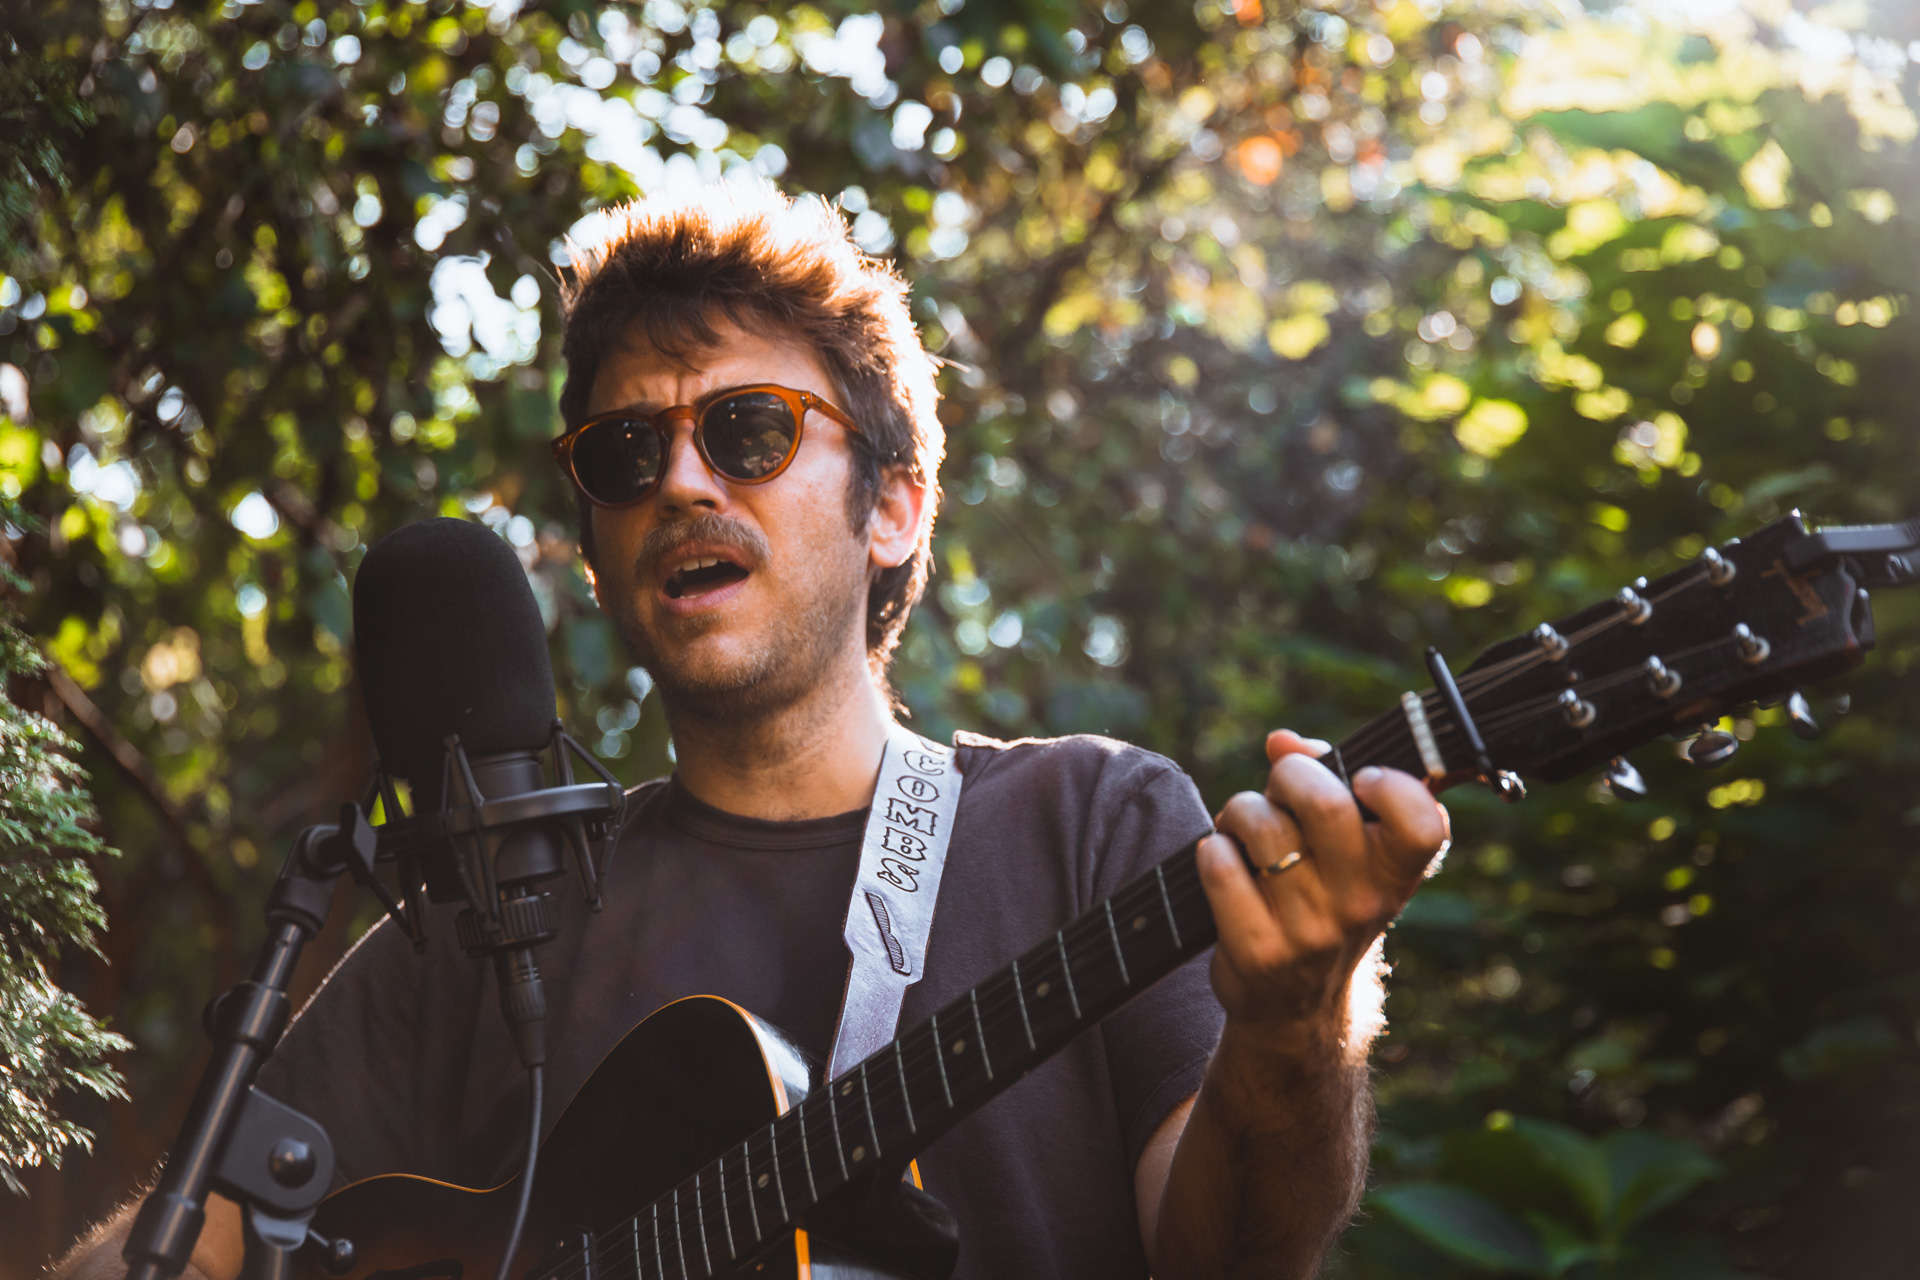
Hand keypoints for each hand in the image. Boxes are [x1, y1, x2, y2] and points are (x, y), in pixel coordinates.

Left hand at [1197, 730, 1449, 1036]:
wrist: (1296, 1005)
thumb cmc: (1322, 896)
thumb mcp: (1347, 848)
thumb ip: (1327, 778)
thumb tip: (1283, 742)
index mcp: (1396, 873)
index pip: (1422, 822)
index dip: (1391, 786)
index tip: (1360, 779)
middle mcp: (1363, 905)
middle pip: (1325, 805)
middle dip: (1289, 777)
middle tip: (1278, 791)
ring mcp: (1312, 933)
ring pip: (1261, 825)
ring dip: (1240, 812)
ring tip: (1243, 830)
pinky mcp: (1259, 952)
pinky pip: (1220, 866)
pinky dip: (1212, 850)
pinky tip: (1223, 862)